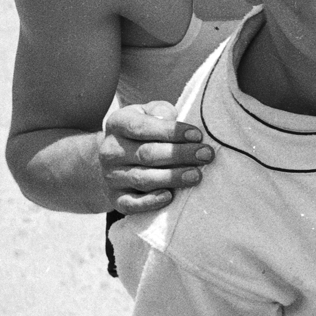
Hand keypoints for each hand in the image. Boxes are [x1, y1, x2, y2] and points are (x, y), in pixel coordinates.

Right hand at [99, 101, 213, 212]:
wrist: (118, 159)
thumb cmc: (145, 131)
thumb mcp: (149, 113)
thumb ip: (160, 112)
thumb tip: (169, 118)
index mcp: (118, 123)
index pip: (143, 127)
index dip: (171, 132)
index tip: (197, 135)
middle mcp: (110, 150)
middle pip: (147, 153)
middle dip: (180, 155)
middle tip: (205, 155)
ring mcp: (111, 176)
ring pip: (143, 178)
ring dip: (172, 177)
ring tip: (196, 175)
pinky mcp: (116, 198)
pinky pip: (130, 203)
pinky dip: (149, 202)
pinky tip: (169, 196)